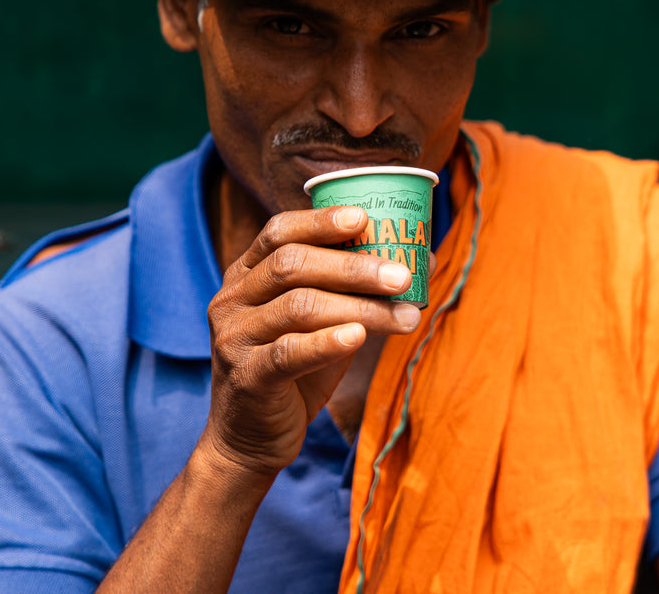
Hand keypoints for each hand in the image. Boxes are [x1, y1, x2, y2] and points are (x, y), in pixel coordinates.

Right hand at [200, 205, 420, 478]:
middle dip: (354, 266)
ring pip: (299, 307)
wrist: (249, 441)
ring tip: (404, 315)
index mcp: (247, 274)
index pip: (279, 232)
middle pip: (293, 265)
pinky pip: (288, 353)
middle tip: (402, 275)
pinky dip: (327, 342)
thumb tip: (425, 259)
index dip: (321, 220)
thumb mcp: (320, 323)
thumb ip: (356, 291)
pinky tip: (359, 336)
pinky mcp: (246, 377)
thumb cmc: (293, 371)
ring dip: (359, 307)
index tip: (364, 216)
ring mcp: (234, 337)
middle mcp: (233, 299)